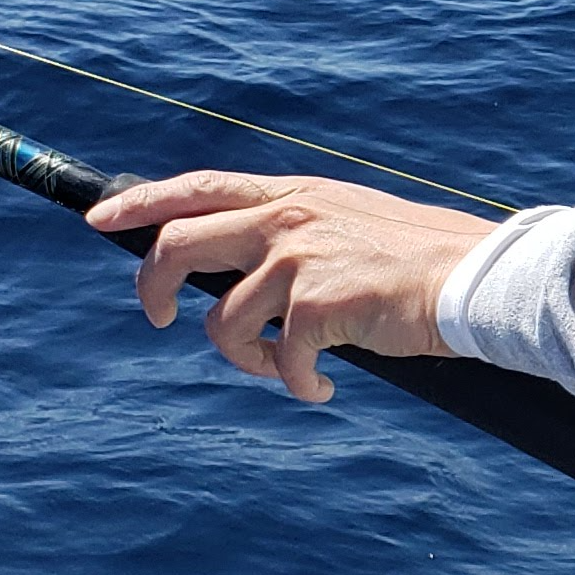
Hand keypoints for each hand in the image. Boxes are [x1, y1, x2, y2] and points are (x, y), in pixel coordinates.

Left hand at [83, 170, 495, 401]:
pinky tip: (321, 387)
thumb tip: (249, 272)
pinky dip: (295, 383)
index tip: (99, 219)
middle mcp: (289, 219)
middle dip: (152, 288)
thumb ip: (297, 233)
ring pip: (222, 322)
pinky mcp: (317, 306)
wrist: (475, 281)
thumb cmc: (422, 261)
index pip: (198, 186)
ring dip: (244, 358)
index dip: (140, 201)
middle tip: (162, 319)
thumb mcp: (350, 223)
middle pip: (177, 245)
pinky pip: (279, 361)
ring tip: (285, 369)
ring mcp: (299, 260)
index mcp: (295, 195)